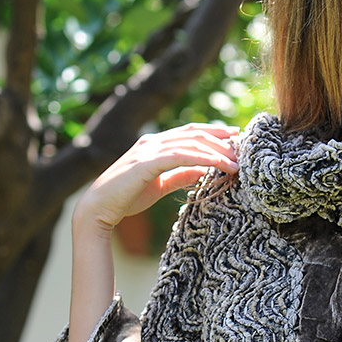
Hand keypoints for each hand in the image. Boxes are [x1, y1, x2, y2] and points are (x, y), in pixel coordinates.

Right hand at [73, 122, 239, 231]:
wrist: (99, 209)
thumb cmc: (126, 198)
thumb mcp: (160, 185)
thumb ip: (180, 175)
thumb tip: (202, 171)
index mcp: (155, 145)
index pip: (190, 133)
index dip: (214, 134)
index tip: (236, 140)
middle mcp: (153, 142)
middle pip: (195, 134)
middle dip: (221, 140)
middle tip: (243, 149)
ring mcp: (149, 150)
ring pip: (191, 143)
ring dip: (217, 151)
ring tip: (236, 163)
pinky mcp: (147, 163)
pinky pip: (181, 156)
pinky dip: (203, 159)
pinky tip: (219, 166)